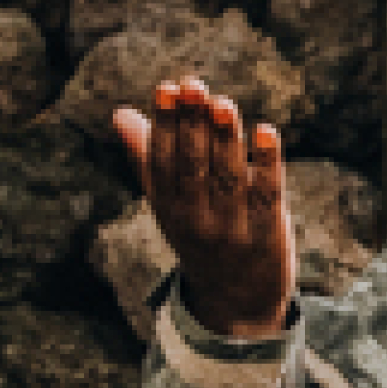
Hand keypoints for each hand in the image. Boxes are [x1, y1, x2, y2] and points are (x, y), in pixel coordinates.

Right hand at [111, 77, 295, 337]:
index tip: (167, 87)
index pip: (162, 161)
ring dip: (225, 139)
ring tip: (223, 103)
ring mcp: (231, 231)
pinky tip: (266, 132)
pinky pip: (267, 198)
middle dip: (192, 125)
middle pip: (192, 167)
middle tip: (194, 85)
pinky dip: (266, 165)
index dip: (164, 124)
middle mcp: (194, 220)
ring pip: (226, 179)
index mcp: (168, 207)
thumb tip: (119, 113)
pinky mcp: (267, 238)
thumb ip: (148, 159)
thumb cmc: (202, 237)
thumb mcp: (170, 204)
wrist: (236, 302)